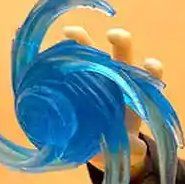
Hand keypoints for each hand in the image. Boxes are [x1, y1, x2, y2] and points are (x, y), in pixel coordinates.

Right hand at [62, 25, 162, 171]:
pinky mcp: (72, 78)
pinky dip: (51, 49)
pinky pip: (61, 61)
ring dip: (82, 38)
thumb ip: (131, 149)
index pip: (149, 75)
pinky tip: (32, 39)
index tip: (150, 63)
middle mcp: (116, 78)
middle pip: (122, 53)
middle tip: (114, 37)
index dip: (152, 68)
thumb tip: (134, 150)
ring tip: (71, 33)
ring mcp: (93, 74)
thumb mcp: (126, 149)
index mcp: (133, 94)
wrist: (96, 144)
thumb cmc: (117, 141)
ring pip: (90, 50)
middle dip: (121, 41)